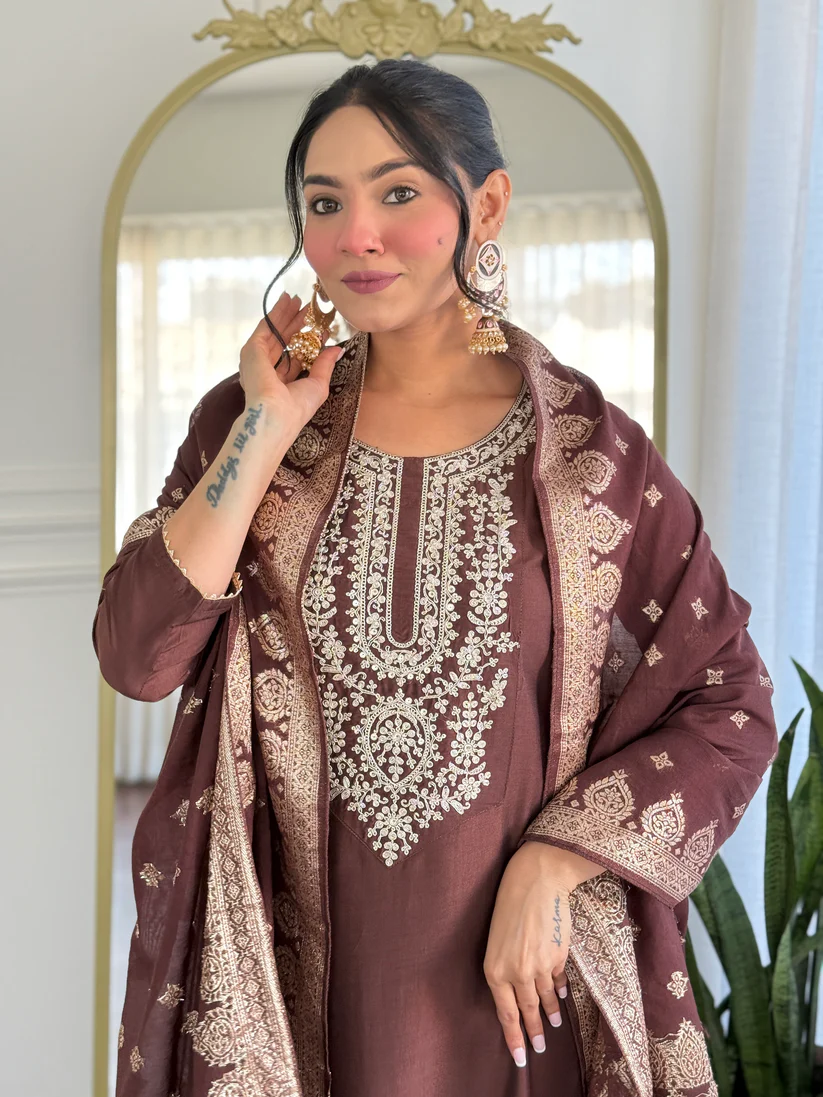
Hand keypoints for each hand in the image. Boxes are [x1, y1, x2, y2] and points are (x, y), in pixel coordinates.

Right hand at [238, 290, 342, 435]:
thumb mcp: (317, 385)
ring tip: (297, 298)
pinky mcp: (252, 350)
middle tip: (307, 307)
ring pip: (274, 332)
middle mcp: (267, 371)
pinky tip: (286, 300)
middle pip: (284, 341)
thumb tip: (336, 349)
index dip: (307, 342)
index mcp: (281, 383)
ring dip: (285, 314)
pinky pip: (266, 327)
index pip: (295, 357)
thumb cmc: (297, 408)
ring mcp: (258, 360)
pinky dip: (276, 313)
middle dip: (295, 323)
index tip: (320, 328)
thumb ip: (324, 365)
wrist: (276, 415)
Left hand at [483, 841, 602, 1068]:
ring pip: (546, 998)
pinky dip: (559, 988)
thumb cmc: (510, 905)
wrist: (536, 881)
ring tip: (553, 1025)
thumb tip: (518, 988)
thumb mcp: (497, 939)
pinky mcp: (558, 957)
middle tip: (539, 1050)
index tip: (520, 1058)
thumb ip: (506, 967)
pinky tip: (561, 996)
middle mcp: (517, 973)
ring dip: (550, 1013)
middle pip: (527, 1011)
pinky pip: (557, 979)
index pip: (505, 1014)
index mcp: (495, 969)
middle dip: (534, 1033)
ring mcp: (540, 967)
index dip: (514, 1038)